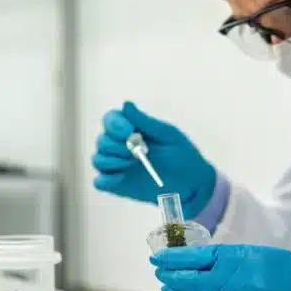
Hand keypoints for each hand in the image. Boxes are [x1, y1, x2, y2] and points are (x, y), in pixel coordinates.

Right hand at [92, 101, 215, 218]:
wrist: (192, 185)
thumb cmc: (183, 156)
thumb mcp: (167, 136)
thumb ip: (145, 122)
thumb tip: (126, 104)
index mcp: (131, 130)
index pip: (110, 120)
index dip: (114, 124)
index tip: (129, 131)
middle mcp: (120, 147)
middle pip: (102, 140)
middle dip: (116, 145)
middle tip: (137, 153)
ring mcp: (117, 167)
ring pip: (98, 159)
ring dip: (112, 161)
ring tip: (133, 165)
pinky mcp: (117, 186)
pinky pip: (100, 182)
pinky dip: (107, 179)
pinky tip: (124, 178)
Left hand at [150, 245, 290, 290]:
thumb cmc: (287, 267)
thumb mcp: (253, 253)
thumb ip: (222, 259)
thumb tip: (193, 262)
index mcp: (235, 261)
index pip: (192, 259)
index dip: (171, 259)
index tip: (158, 257)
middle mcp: (232, 285)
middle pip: (189, 284)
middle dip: (170, 278)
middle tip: (160, 272)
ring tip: (170, 288)